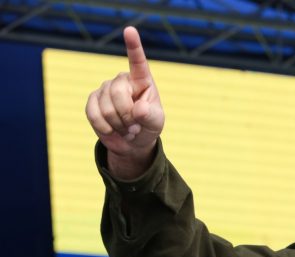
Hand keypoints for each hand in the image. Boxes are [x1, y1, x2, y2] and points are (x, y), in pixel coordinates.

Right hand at [85, 26, 163, 178]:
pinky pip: (95, 115)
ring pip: (107, 108)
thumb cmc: (147, 127)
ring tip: (127, 128)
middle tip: (136, 126)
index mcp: (142, 80)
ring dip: (119, 125)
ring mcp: (105, 89)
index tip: (130, 30)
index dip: (133, 46)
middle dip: (128, 116)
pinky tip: (113, 130)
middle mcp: (122, 80)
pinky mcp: (92, 100)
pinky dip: (106, 128)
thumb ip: (150, 115)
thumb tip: (138, 109)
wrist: (131, 141)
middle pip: (118, 94)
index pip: (137, 61)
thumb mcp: (156, 123)